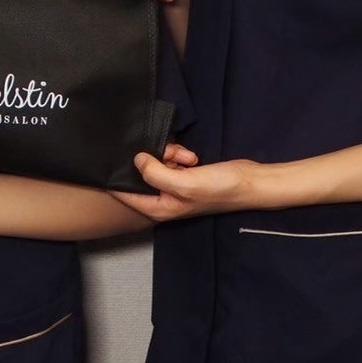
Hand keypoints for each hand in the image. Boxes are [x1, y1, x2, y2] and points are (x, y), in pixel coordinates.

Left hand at [108, 144, 271, 221]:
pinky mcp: (184, 175)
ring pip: (156, 163)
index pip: (124, 194)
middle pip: (140, 174)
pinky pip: (170, 160)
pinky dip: (179, 155)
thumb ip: (155, 173)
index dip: (115, 177)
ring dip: (169, 154)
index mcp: (158, 207)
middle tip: (170, 155)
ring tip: (189, 158)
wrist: (250, 182)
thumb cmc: (218, 188)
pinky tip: (193, 157)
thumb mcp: (184, 182)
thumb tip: (136, 159)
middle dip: (152, 159)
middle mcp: (163, 198)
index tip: (111, 158)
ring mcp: (174, 186)